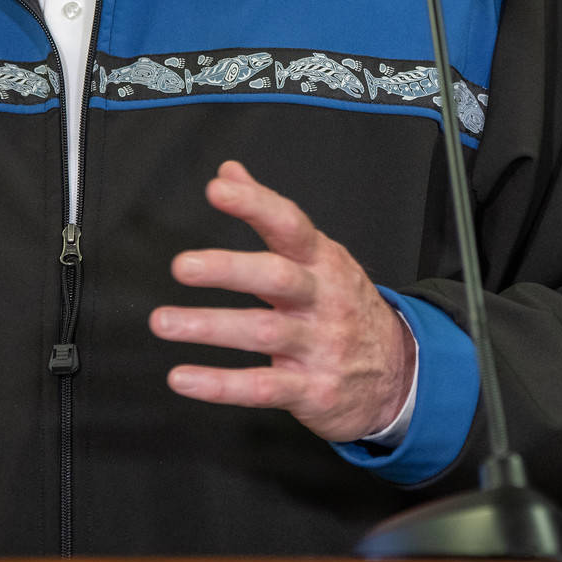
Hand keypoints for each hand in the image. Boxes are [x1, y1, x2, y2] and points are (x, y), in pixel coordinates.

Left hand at [151, 160, 412, 441]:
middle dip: (229, 270)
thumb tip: (229, 171)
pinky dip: (220, 384)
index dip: (255, 204)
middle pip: (278, 277)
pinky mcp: (313, 389)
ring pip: (265, 333)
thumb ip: (269, 213)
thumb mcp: (317, 256)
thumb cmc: (343, 305)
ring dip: (211, 327)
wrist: (397, 371)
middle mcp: (323, 299)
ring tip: (164, 321)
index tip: (217, 190)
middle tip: (182, 266)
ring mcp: (320, 345)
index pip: (290, 225)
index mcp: (321, 261)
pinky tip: (182, 377)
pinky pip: (263, 387)